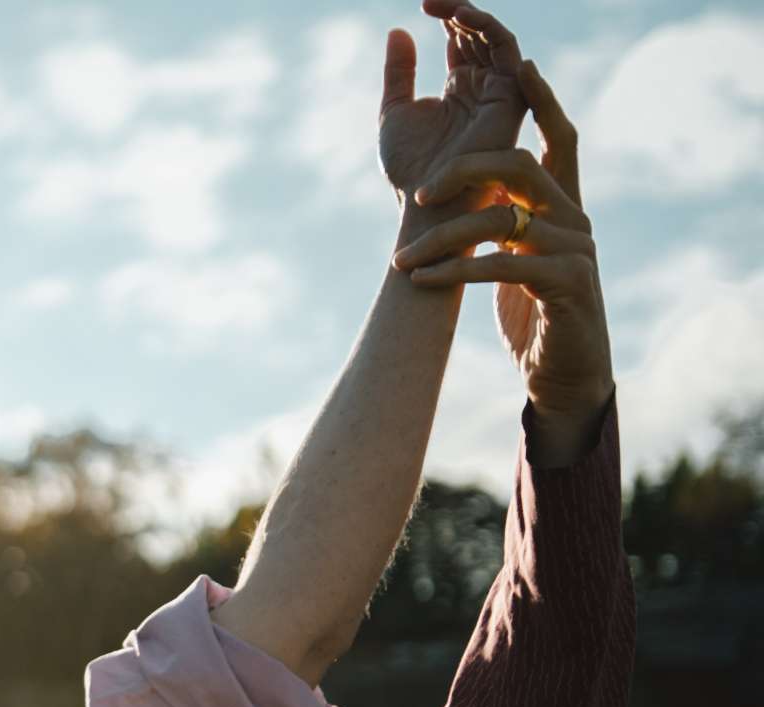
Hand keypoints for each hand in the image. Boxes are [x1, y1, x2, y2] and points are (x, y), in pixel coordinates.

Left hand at [378, 2, 526, 199]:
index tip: (422, 3)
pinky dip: (488, 29)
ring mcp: (498, 94)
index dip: (446, 17)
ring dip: (473, 16)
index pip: (460, 41)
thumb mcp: (395, 111)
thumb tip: (399, 30)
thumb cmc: (408, 169)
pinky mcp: (510, 100)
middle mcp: (483, 89)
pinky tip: (462, 18)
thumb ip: (399, 72)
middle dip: (457, 11)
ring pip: (495, 40)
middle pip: (479, 36)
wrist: (425, 203)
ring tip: (446, 6)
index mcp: (459, 90)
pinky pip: (508, 54)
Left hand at [393, 61, 613, 423]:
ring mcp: (576, 250)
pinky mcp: (568, 285)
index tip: (523, 65)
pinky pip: (504, 264)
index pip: (560, 140)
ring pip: (501, 220)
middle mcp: (575, 219)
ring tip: (399, 261)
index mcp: (563, 206)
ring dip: (442, 239)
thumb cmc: (533, 314)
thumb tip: (463, 197)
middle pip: (521, 166)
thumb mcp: (514, 260)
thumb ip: (500, 224)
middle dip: (465, 170)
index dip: (545, 100)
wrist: (564, 374)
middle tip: (418, 192)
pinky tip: (424, 280)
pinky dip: (457, 270)